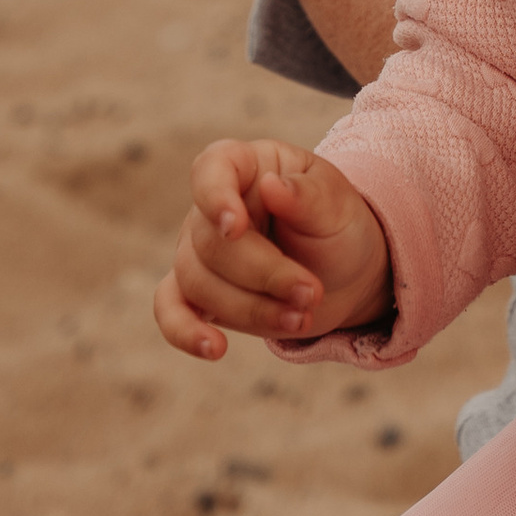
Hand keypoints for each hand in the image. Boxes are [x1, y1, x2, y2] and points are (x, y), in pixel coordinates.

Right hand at [154, 139, 390, 359]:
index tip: (236, 226)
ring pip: (198, 282)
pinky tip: (214, 348)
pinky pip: (171, 309)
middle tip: (311, 293)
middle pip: (211, 243)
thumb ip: (308, 195)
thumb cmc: (337, 226)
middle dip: (264, 275)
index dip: (215, 196)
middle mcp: (213, 207)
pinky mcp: (199, 293)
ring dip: (251, 308)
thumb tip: (273, 186)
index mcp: (248, 166)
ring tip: (301, 318)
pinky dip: (185, 331)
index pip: (212, 168)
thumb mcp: (338, 205)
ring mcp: (199, 250)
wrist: (344, 273)